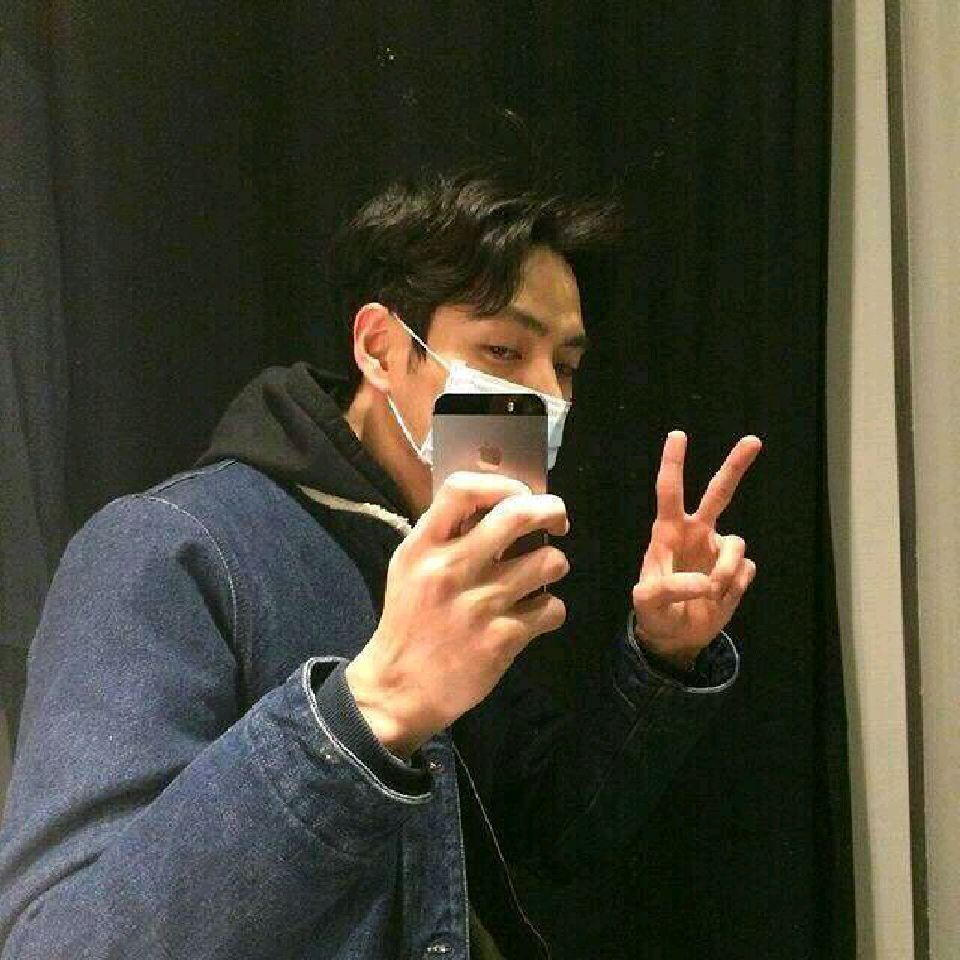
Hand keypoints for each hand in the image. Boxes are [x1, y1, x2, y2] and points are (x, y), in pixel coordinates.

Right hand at [346, 471, 570, 758]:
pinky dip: (550, 611)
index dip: (502, 483)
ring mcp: (478, 605)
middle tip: (557, 520)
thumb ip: (445, 534)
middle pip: (518, 515)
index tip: (520, 494)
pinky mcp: (501, 640)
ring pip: (548, 562)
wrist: (398, 690)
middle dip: (551, 511)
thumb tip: (498, 502)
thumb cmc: (409, 622)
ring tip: (541, 575)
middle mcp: (450, 570)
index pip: (462, 489)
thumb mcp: (410, 567)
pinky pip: (552, 609)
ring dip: (553, 565)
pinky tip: (534, 616)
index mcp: (423, 547)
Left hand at [631, 431, 761, 668]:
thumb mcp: (647, 602)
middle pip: (719, 493)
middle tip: (754, 440)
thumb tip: (706, 581)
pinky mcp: (738, 572)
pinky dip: (734, 589)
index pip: (670, 491)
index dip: (673, 464)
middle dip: (735, 466)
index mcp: (668, 532)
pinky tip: (719, 598)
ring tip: (711, 592)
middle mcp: (697, 534)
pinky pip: (746, 572)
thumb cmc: (654, 612)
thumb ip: (668, 589)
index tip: (677, 434)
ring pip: (737, 544)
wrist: (674, 637)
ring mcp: (719, 551)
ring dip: (726, 570)